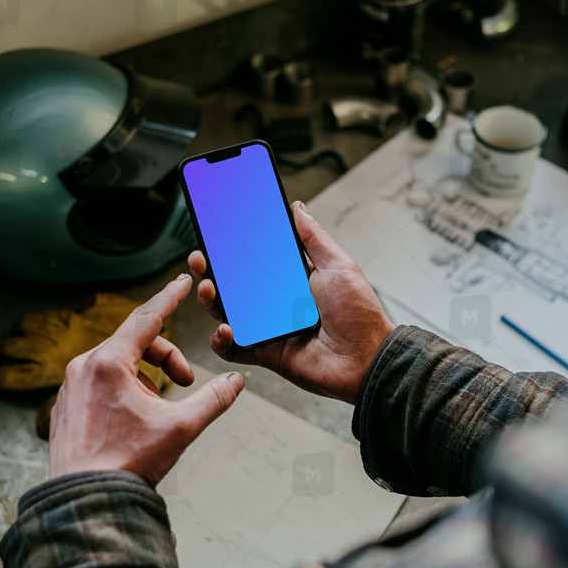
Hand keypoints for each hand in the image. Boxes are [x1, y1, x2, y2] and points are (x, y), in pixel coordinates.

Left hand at [48, 274, 244, 484]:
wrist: (84, 502)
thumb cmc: (126, 464)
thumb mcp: (180, 428)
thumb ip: (213, 399)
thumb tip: (235, 382)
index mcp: (108, 363)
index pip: (146, 317)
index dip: (170, 297)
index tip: (183, 281)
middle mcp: (83, 367)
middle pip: (135, 343)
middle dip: (167, 358)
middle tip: (186, 383)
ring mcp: (70, 386)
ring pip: (119, 365)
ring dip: (146, 379)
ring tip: (156, 412)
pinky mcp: (66, 405)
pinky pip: (101, 383)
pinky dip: (125, 392)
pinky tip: (133, 422)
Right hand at [189, 201, 394, 403]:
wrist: (366, 359)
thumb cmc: (358, 313)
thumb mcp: (338, 265)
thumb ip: (313, 237)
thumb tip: (297, 207)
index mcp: (293, 279)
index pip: (255, 259)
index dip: (234, 247)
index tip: (216, 233)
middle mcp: (277, 303)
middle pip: (234, 285)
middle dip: (212, 271)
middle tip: (201, 259)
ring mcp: (269, 329)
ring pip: (228, 313)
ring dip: (211, 301)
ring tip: (208, 289)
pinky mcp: (266, 353)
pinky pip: (234, 348)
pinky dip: (222, 340)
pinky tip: (224, 329)